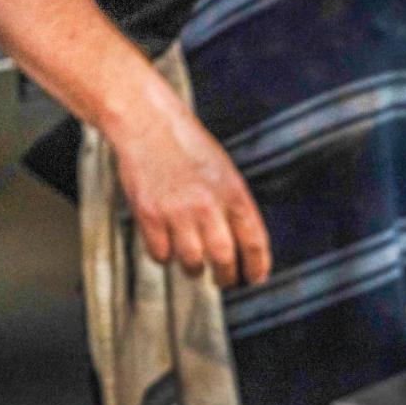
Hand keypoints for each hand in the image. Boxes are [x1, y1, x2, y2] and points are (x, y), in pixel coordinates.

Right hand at [109, 95, 270, 287]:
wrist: (147, 123)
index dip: (257, 267)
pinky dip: (166, 257)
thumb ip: (236, 208)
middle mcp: (208, 206)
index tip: (255, 278)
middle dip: (227, 278)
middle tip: (224, 281)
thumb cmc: (189, 148)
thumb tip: (245, 246)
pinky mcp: (148, 215)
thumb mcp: (226, 173)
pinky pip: (161, 254)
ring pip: (192, 262)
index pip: (254, 243)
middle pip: (225, 259)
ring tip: (196, 266)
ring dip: (196, 270)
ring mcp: (177, 212)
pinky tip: (169, 249)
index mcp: (234, 194)